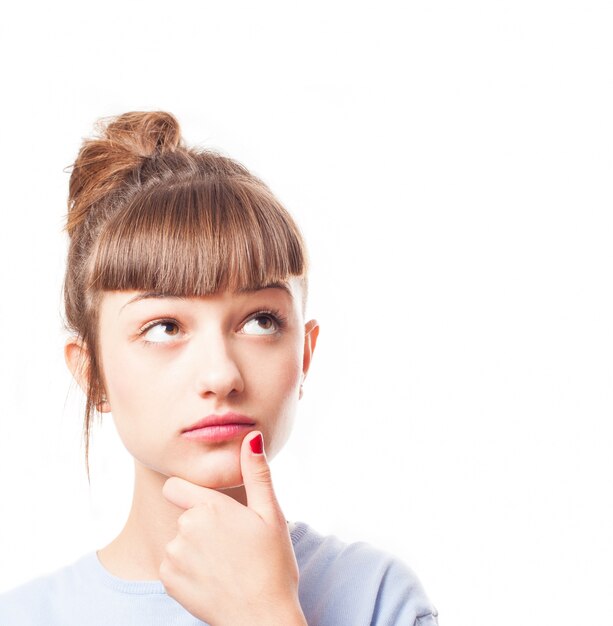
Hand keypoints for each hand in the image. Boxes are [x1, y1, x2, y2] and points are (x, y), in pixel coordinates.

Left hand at [160, 431, 306, 625]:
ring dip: (194, 550)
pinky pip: (171, 567)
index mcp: (210, 507)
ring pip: (178, 542)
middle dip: (202, 525)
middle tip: (233, 545)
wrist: (263, 620)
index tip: (211, 510)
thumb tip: (252, 437)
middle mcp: (186, 528)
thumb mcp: (271, 515)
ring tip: (225, 565)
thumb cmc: (273, 565)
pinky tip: (212, 580)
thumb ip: (257, 474)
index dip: (191, 495)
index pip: (175, 487)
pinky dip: (186, 572)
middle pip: (184, 517)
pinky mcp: (168, 582)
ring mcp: (174, 557)